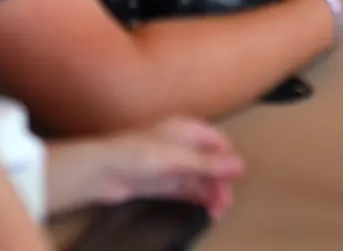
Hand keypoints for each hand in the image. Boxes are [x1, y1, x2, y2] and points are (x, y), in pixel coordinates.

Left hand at [46, 117, 243, 217]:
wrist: (101, 172)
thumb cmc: (138, 154)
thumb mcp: (176, 158)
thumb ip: (208, 164)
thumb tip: (241, 166)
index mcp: (185, 129)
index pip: (216, 141)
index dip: (227, 158)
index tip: (235, 178)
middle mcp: (180, 145)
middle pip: (209, 162)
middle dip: (219, 181)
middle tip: (225, 204)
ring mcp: (170, 165)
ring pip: (198, 179)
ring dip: (210, 193)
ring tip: (217, 212)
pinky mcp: (160, 183)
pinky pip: (185, 190)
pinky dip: (197, 199)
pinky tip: (205, 211)